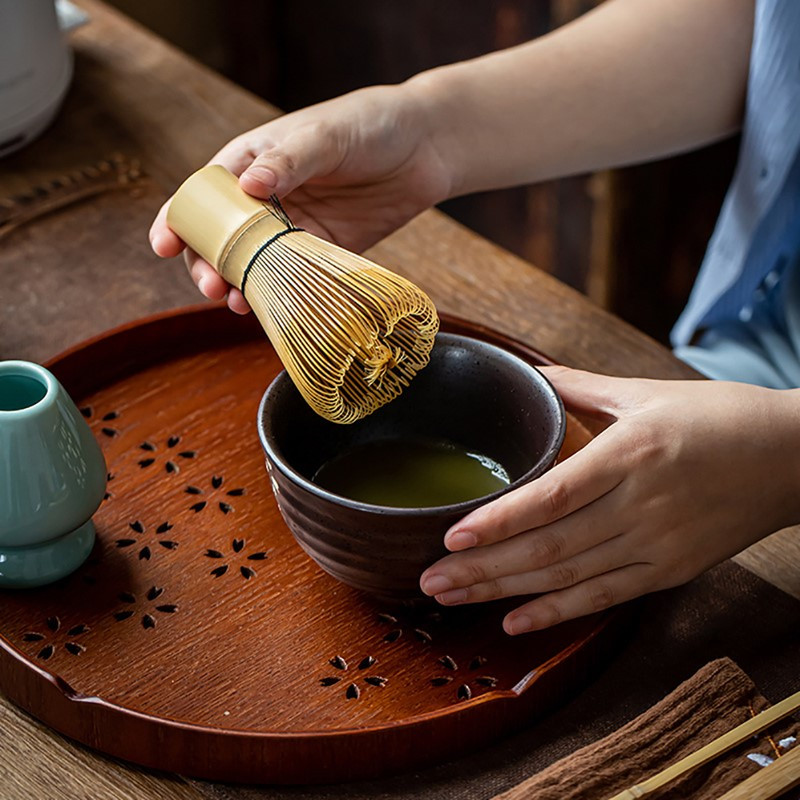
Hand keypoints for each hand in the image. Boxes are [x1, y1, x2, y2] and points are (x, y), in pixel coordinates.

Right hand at [148, 82, 453, 312]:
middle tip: (210, 286)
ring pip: (254, 262)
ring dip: (239, 284)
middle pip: (223, 237)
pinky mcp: (322, 250)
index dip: (180, 218)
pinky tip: (269, 306)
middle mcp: (267, 198)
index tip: (165, 245)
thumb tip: (247, 186)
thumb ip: (289, 161)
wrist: (425, 148)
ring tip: (234, 303)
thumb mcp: (326, 135)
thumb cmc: (369, 125)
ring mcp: (294, 227)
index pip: (204, 193)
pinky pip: (293, 276)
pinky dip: (278, 292)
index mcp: (254, 162)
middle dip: (208, 263)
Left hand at [420, 367, 799, 633]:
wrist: (795, 457)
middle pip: (549, 546)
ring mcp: (657, 544)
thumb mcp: (647, 392)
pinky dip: (557, 613)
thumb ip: (581, 387)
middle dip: (482, 568)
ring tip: (451, 599)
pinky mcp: (671, 570)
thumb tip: (532, 374)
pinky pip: (605, 598)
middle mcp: (641, 505)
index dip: (500, 520)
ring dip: (505, 592)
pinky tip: (515, 622)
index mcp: (632, 453)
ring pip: (568, 577)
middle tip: (428, 579)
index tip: (451, 536)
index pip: (552, 496)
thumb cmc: (720, 417)